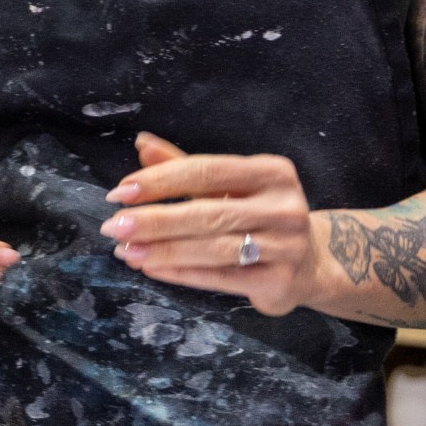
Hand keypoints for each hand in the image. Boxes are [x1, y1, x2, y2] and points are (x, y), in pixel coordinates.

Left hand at [102, 132, 323, 316]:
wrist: (311, 263)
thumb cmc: (258, 216)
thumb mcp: (227, 186)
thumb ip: (183, 166)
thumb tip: (141, 144)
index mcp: (271, 172)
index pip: (206, 170)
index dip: (160, 181)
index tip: (120, 192)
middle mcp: (284, 206)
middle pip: (208, 212)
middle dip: (154, 220)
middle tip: (114, 226)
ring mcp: (286, 246)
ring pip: (212, 248)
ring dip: (162, 250)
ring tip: (125, 251)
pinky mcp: (279, 281)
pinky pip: (220, 277)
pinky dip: (181, 272)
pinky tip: (151, 268)